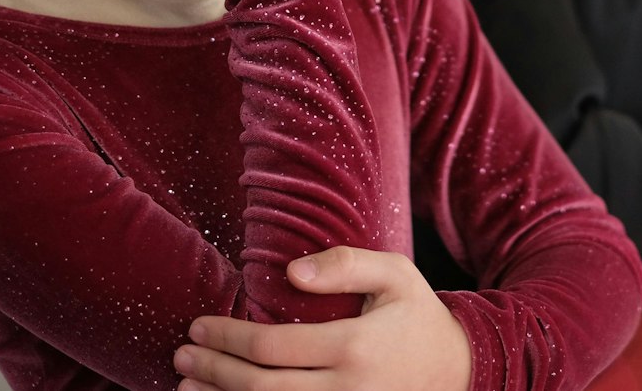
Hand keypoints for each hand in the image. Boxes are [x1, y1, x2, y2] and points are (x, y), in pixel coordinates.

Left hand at [174, 247, 470, 390]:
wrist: (459, 371)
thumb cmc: (417, 316)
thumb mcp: (395, 274)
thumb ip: (346, 263)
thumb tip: (292, 273)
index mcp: (355, 346)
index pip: (273, 346)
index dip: (228, 338)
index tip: (199, 325)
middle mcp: (347, 390)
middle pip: (261, 388)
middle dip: (213, 371)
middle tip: (183, 354)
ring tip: (187, 385)